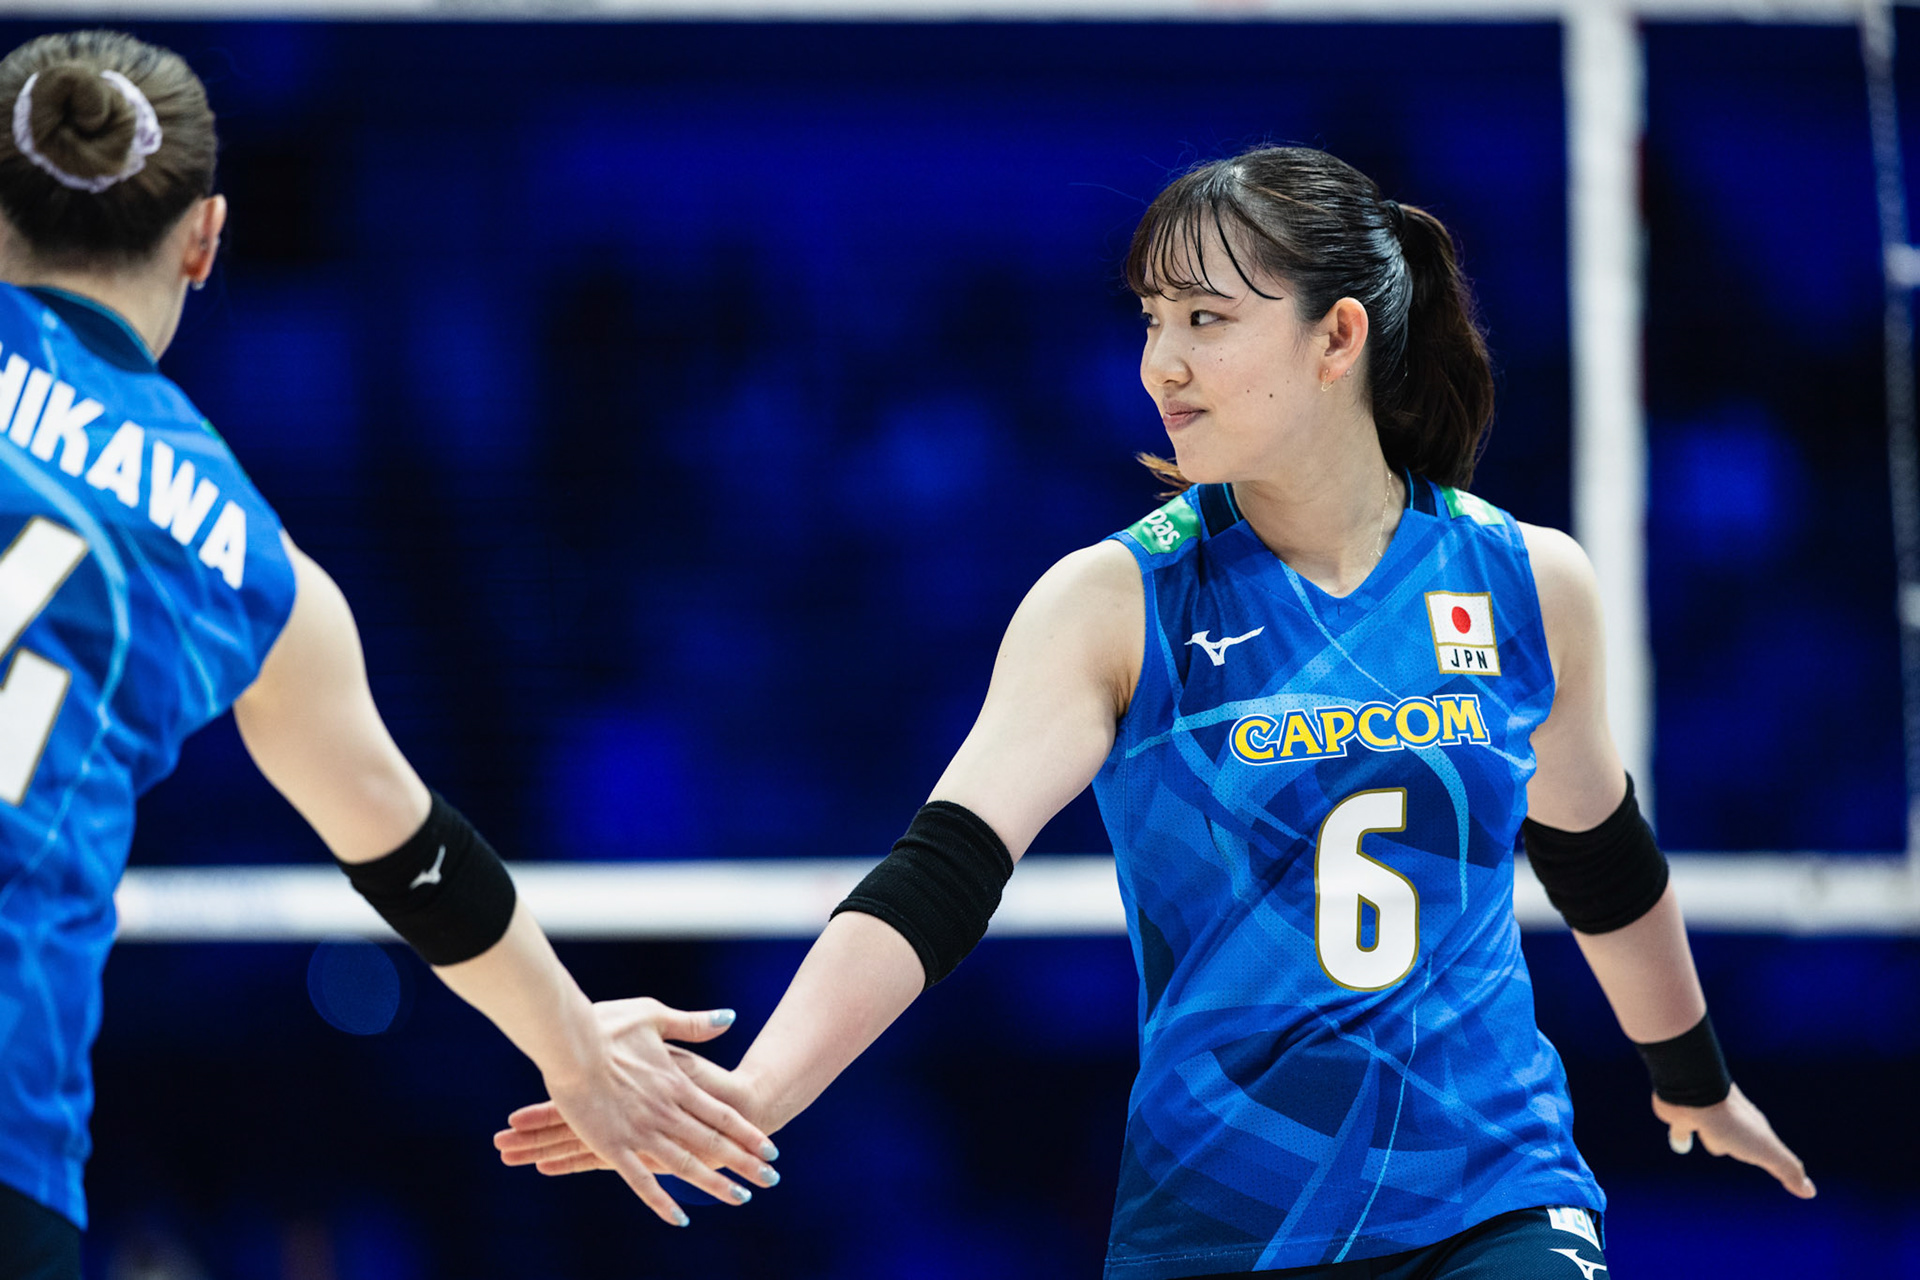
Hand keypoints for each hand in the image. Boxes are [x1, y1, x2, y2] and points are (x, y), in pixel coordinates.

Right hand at [498, 1030, 771, 1179]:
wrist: (568, 1041)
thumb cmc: (606, 1025)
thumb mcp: (655, 1015)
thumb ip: (693, 1023)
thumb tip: (730, 1018)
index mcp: (676, 1083)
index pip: (722, 1115)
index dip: (748, 1134)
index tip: (771, 1150)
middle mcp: (666, 1111)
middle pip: (714, 1143)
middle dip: (745, 1163)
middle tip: (770, 1180)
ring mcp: (641, 1131)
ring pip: (686, 1165)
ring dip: (715, 1184)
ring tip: (740, 1198)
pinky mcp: (612, 1146)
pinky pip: (642, 1181)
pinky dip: (662, 1201)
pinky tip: (680, 1218)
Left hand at [1653, 1082, 1814, 1198]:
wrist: (1693, 1094)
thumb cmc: (1732, 1123)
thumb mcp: (1766, 1150)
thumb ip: (1786, 1169)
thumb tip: (1810, 1192)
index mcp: (1752, 1129)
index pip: (1765, 1148)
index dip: (1773, 1156)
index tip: (1781, 1167)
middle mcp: (1729, 1123)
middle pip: (1739, 1140)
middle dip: (1742, 1145)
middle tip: (1745, 1152)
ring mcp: (1705, 1119)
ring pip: (1710, 1133)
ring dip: (1711, 1139)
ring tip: (1712, 1143)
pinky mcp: (1680, 1118)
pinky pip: (1681, 1129)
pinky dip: (1681, 1135)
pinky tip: (1680, 1144)